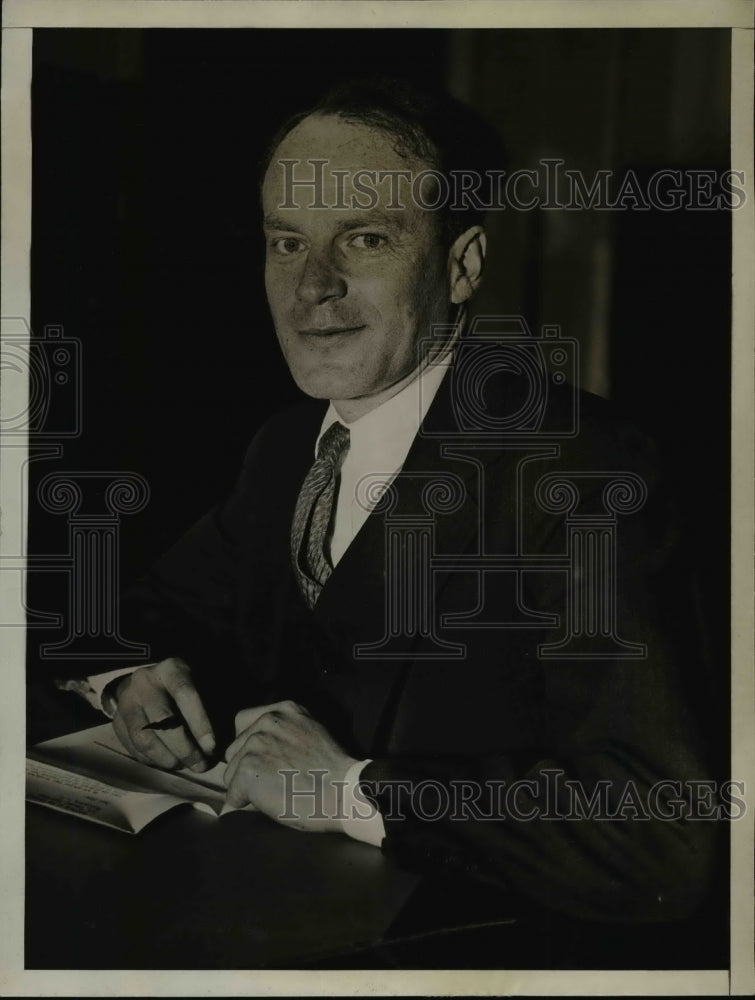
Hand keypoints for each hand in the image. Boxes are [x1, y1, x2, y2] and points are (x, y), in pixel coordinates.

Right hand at [110, 657, 214, 770]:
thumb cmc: (184, 687)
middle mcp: (145, 682)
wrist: (148, 681)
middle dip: (184, 748)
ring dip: (166, 758)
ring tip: (183, 765)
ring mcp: (126, 701)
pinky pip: (133, 747)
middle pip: (162, 720)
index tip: (211, 747)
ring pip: (144, 737)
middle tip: (199, 765)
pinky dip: (152, 760)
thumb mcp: (201, 686)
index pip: (185, 694)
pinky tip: (167, 762)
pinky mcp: (116, 720)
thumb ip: (212, 708)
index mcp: (171, 669)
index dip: (199, 723)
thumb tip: (216, 743)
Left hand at [223, 700, 357, 832]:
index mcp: (284, 710)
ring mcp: (255, 744)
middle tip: (276, 780)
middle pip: (234, 750)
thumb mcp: (311, 733)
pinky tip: (270, 802)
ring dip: (247, 786)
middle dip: (247, 767)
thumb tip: (256, 751)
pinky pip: (232, 794)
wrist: (342, 793)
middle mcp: (267, 720)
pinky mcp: (248, 769)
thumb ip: (284, 732)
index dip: (249, 745)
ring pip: (230, 773)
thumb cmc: (332, 772)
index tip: (267, 760)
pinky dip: (245, 803)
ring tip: (276, 791)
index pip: (242, 722)